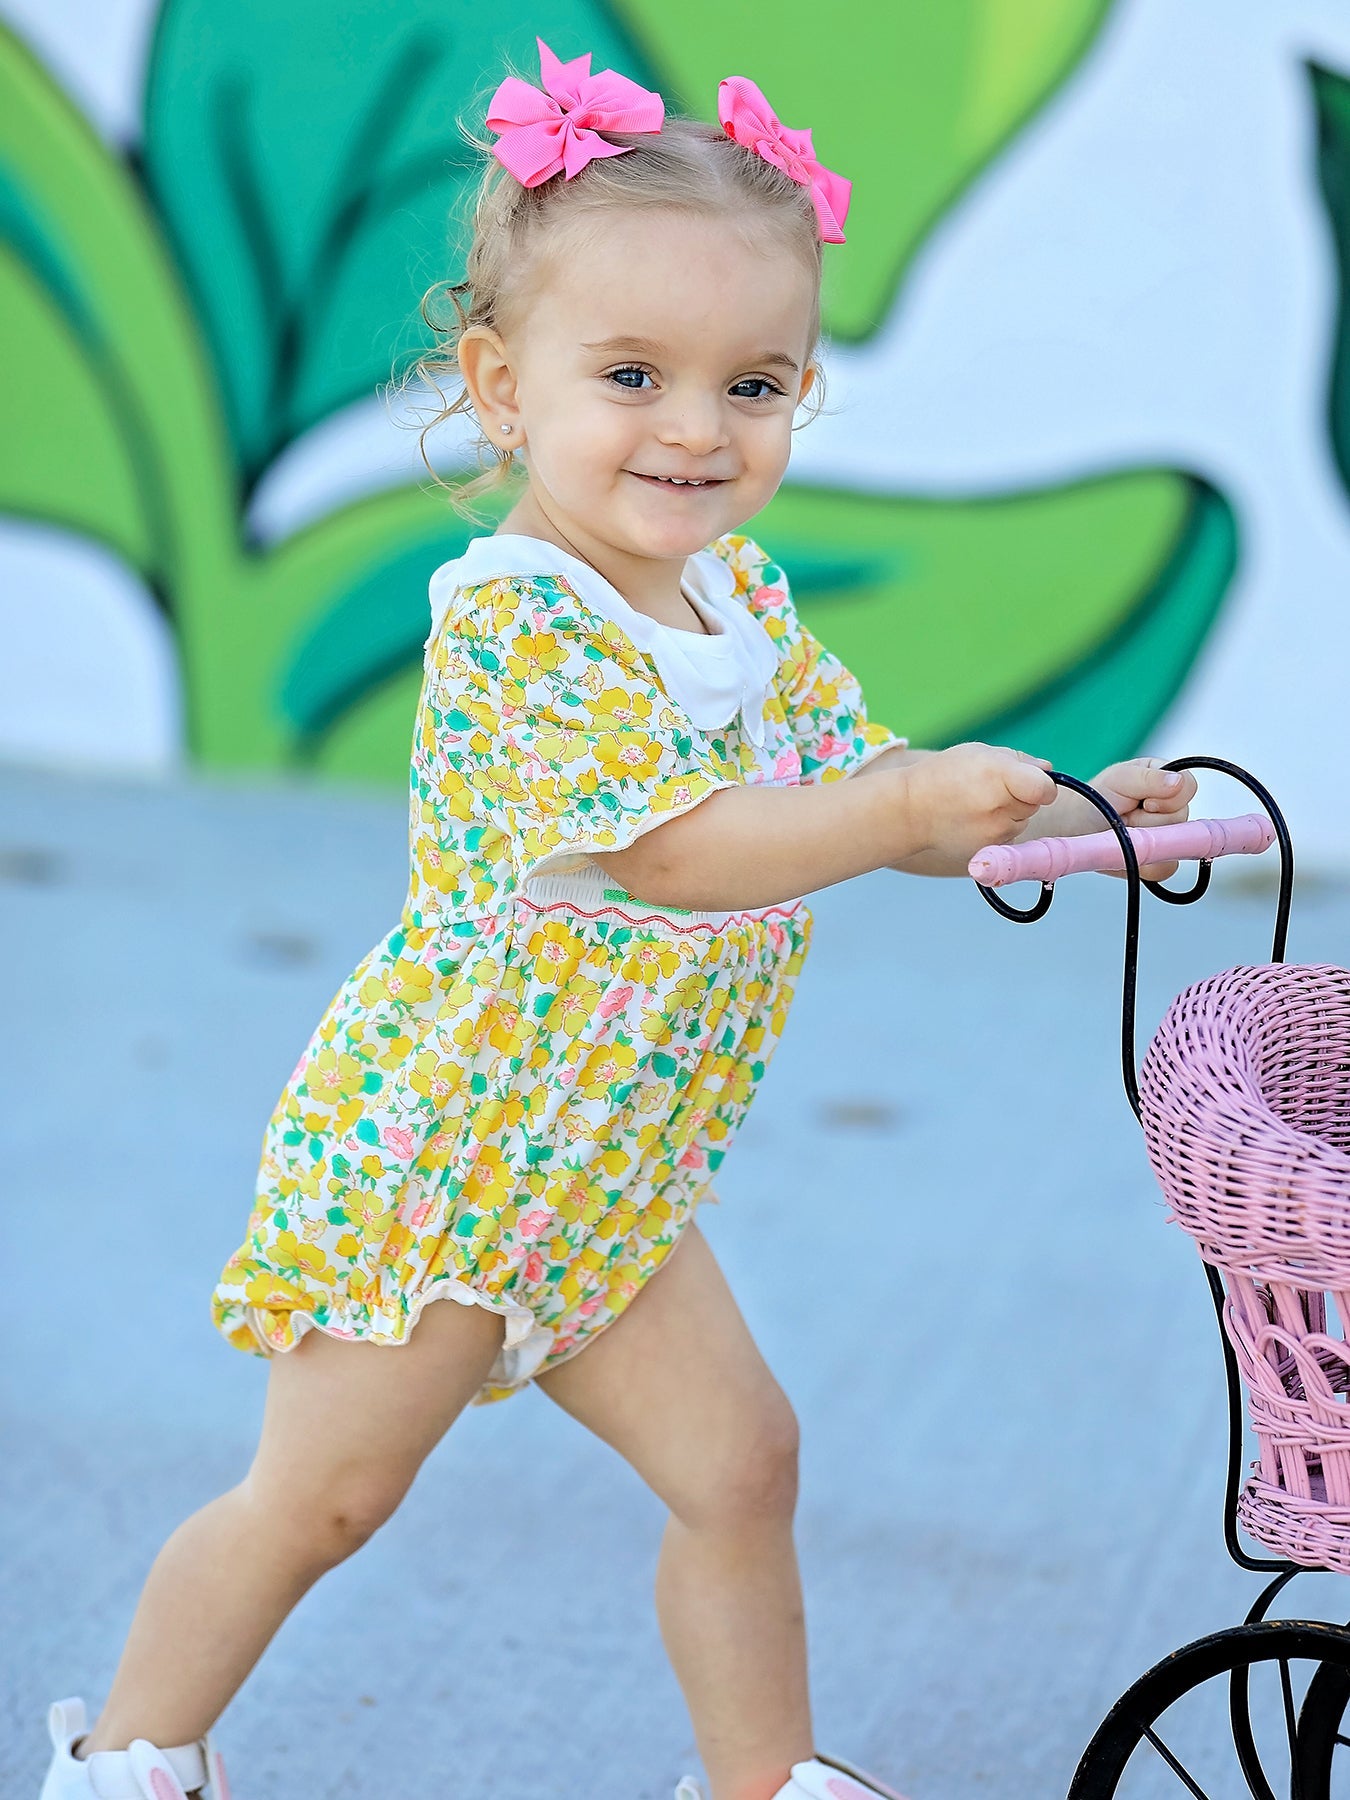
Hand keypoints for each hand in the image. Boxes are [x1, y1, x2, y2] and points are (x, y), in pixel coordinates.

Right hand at [907, 742, 1057, 864]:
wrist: (910, 810)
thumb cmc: (944, 774)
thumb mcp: (979, 753)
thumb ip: (1018, 760)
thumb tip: (1048, 770)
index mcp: (999, 775)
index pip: (1045, 789)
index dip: (1042, 785)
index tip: (1031, 782)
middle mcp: (998, 807)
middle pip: (1034, 805)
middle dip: (1021, 796)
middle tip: (990, 790)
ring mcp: (993, 832)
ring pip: (1021, 822)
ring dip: (1009, 814)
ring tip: (977, 805)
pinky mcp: (987, 850)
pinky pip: (1007, 838)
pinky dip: (997, 830)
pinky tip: (973, 820)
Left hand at [1087, 757, 1197, 879]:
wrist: (1074, 827)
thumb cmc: (1096, 797)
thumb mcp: (1120, 778)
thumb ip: (1151, 778)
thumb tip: (1179, 782)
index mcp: (1168, 782)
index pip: (1189, 788)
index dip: (1167, 798)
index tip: (1143, 801)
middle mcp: (1173, 810)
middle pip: (1181, 819)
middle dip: (1148, 820)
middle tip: (1126, 817)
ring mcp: (1168, 837)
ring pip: (1173, 846)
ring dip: (1143, 840)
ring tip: (1124, 832)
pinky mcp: (1157, 862)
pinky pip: (1164, 868)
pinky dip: (1143, 862)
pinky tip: (1127, 849)